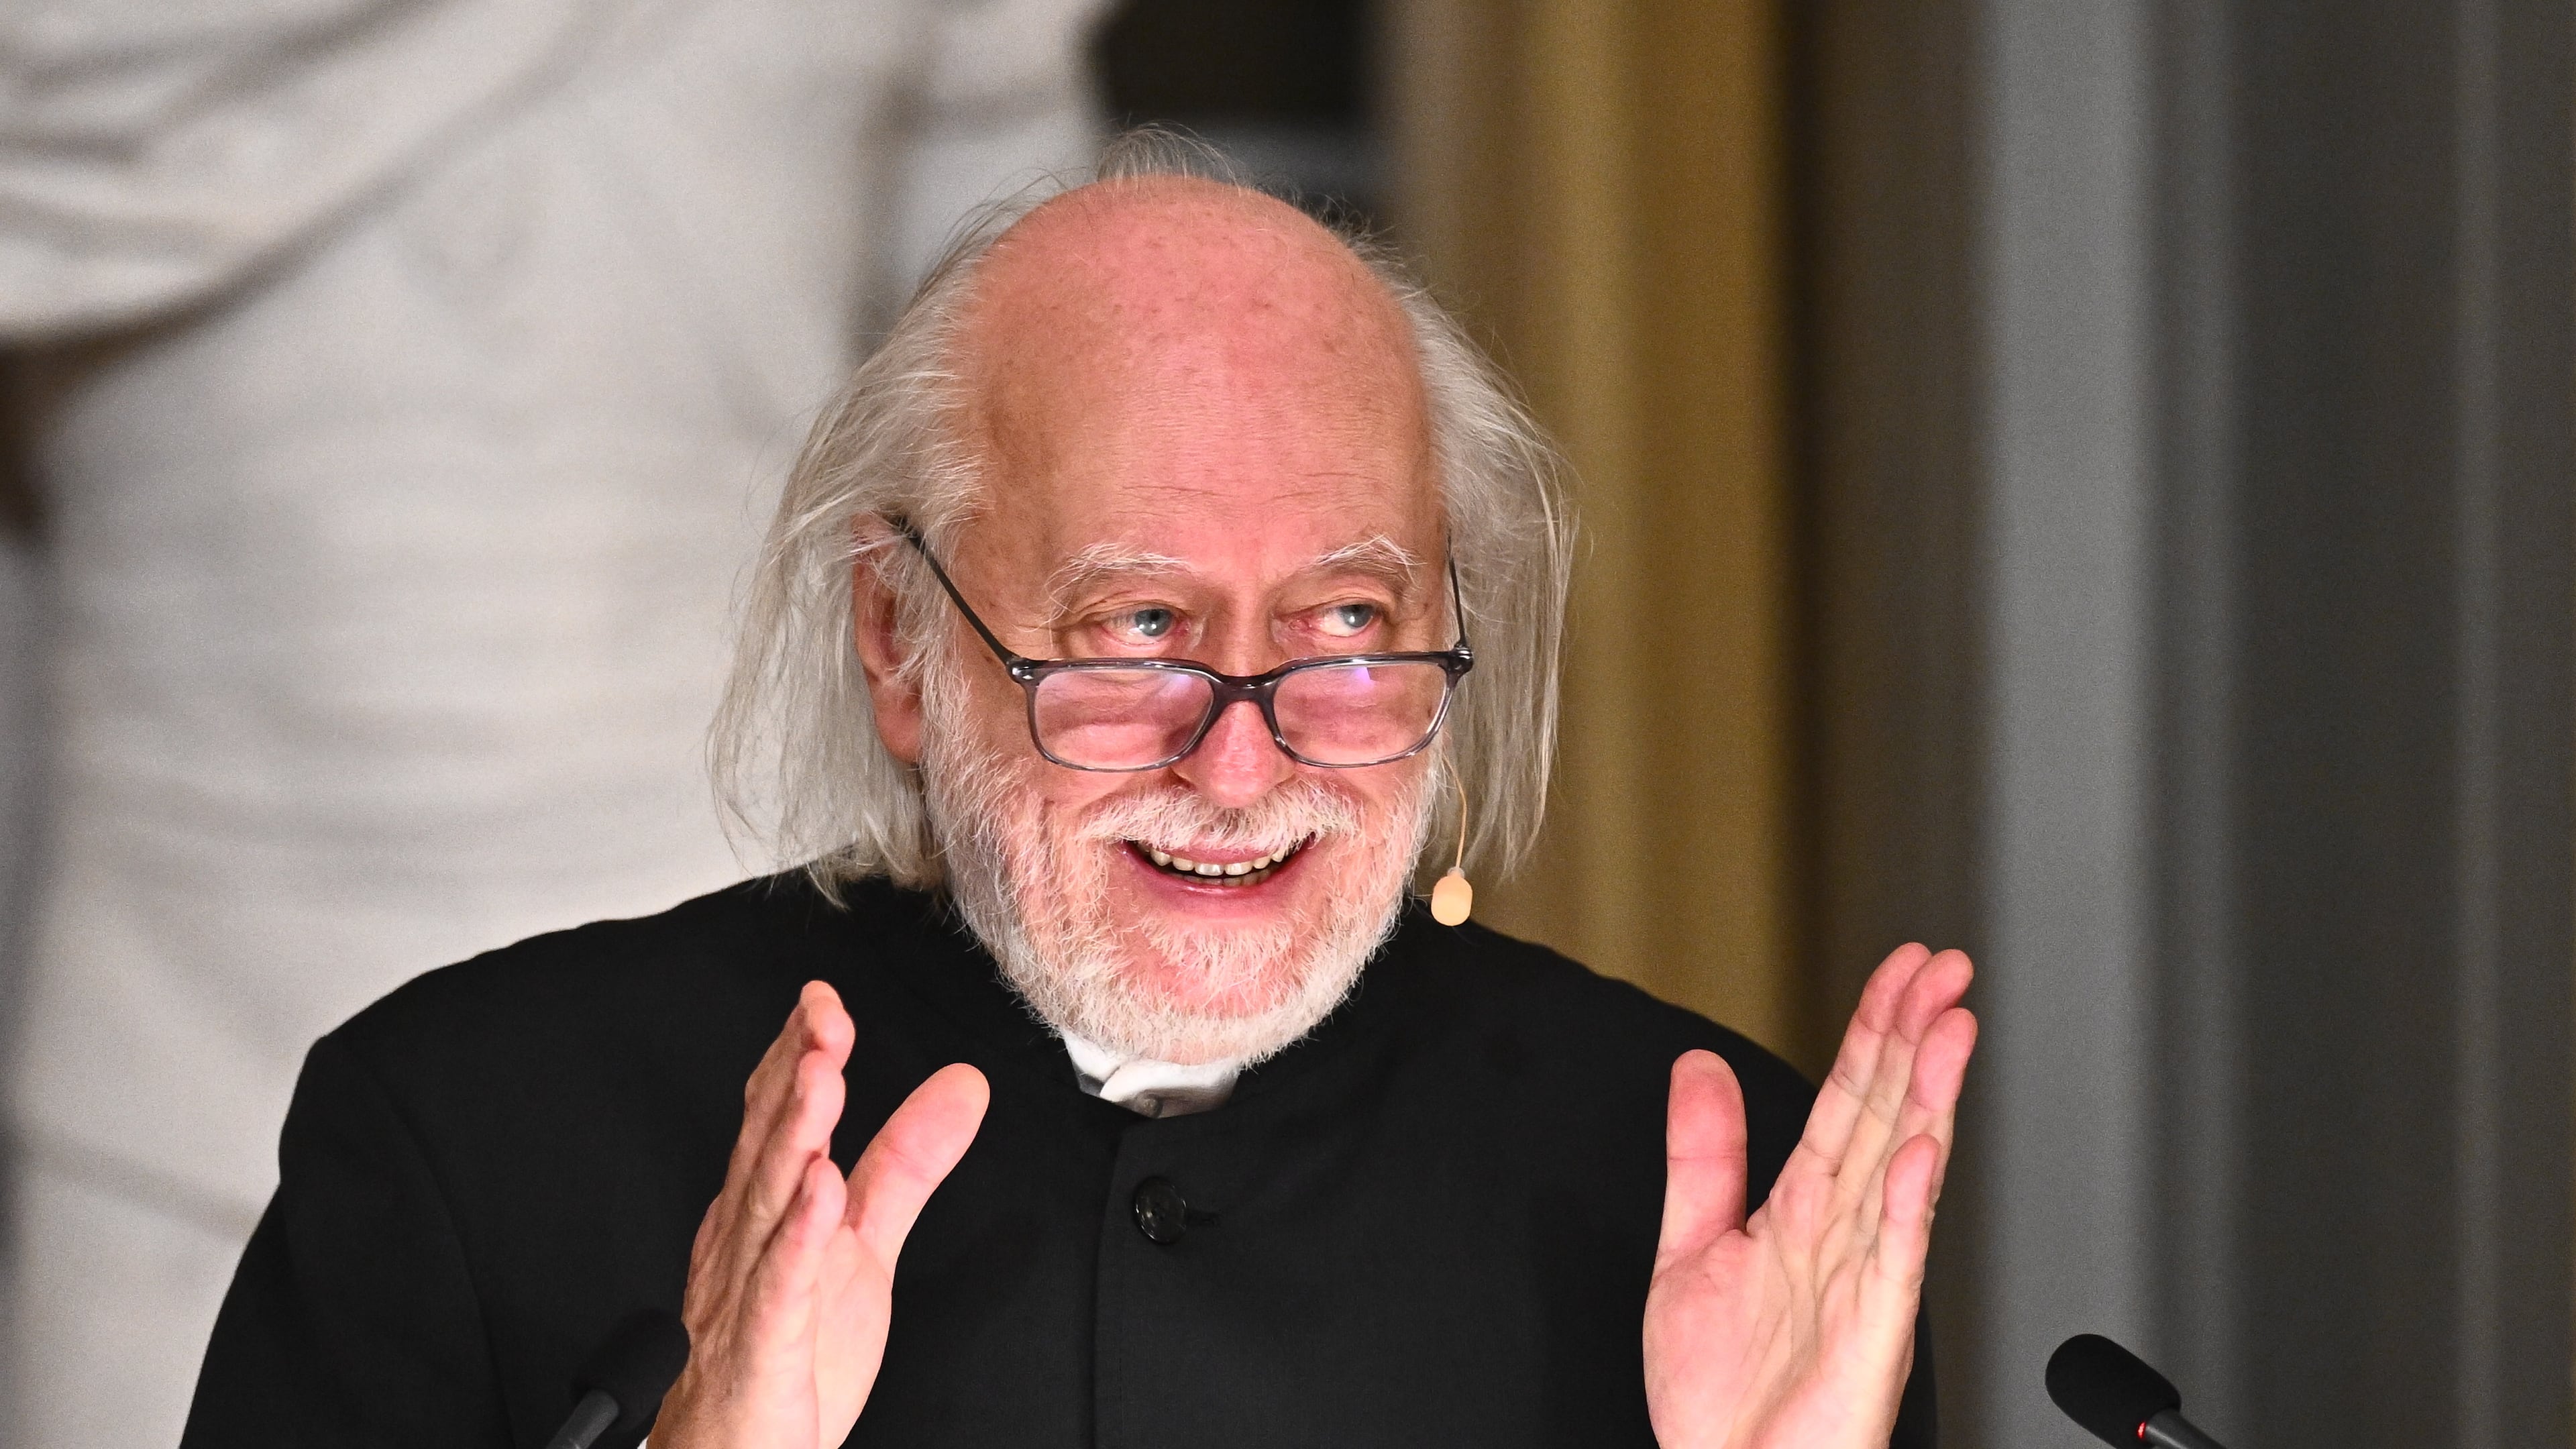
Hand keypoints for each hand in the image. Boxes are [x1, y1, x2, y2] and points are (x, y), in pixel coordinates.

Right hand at [654, 981, 987, 1448]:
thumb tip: (962, 1085)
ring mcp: (747, 1294)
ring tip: (823, 1078)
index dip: (799, 1054)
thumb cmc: (790, 1354)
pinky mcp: (763, 1350)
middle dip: (795, 1075)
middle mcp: (748, 1241)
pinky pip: (778, 1290)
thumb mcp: (865, 1244)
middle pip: (769, 1144)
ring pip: (766, 1205)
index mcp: (767, 1210)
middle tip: (824, 1017)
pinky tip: (820, 1194)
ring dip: (794, 1136)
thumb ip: (907, 1163)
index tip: (825, 998)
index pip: (777, 1118)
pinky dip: (797, 1239)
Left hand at [1643, 945, 1976, 1448]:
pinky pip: (1894, 1263)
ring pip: (1903, 1173)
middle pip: (1886, 1118)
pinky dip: (1907, 1206)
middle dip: (1915, 1040)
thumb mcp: (1689, 1251)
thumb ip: (1700, 1157)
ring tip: (1949, 1030)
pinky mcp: (1870, 1339)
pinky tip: (1918, 1152)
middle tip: (1946, 969)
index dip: (1874, 1029)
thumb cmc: (1721, 1397)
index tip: (1903, 968)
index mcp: (1804, 1213)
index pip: (1848, 1100)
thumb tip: (1697, 1064)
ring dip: (1927, 1100)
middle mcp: (1844, 1238)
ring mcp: (1864, 1284)